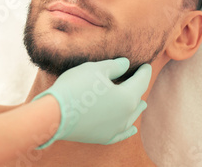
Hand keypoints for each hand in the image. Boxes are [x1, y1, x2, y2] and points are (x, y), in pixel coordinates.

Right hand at [33, 59, 151, 148]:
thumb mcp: (95, 69)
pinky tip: (132, 129)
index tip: (146, 66)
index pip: (141, 81)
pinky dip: (128, 129)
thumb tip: (126, 64)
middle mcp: (125, 116)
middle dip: (139, 89)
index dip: (144, 72)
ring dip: (136, 108)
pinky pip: (121, 134)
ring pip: (131, 117)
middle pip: (137, 100)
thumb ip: (114, 66)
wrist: (55, 114)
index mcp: (127, 97)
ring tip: (142, 104)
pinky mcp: (103, 137)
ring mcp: (115, 129)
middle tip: (140, 80)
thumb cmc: (76, 87)